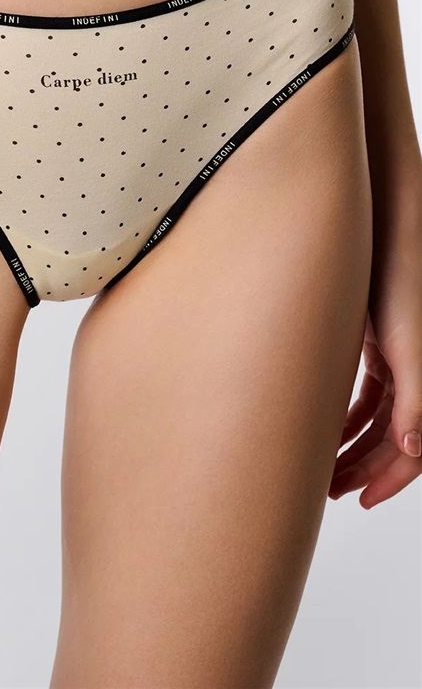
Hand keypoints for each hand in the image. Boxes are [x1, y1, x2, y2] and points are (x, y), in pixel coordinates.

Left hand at [329, 199, 421, 507]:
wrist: (377, 232)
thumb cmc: (395, 282)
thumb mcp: (403, 345)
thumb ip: (415, 396)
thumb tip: (415, 448)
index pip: (413, 448)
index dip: (389, 480)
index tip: (360, 502)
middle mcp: (417, 372)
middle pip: (392, 438)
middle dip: (365, 468)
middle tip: (331, 490)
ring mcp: (396, 357)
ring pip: (376, 418)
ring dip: (354, 445)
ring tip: (322, 467)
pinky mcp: (376, 341)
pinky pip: (366, 392)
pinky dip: (347, 413)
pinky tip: (322, 425)